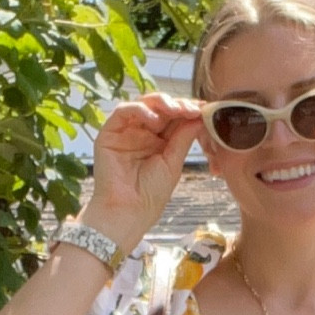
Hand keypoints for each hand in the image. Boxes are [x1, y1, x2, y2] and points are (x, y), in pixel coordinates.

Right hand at [87, 91, 201, 251]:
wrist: (128, 212)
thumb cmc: (150, 194)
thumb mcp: (173, 163)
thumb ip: (183, 138)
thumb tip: (199, 114)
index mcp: (159, 141)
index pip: (174, 118)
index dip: (188, 110)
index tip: (204, 108)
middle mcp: (142, 133)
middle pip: (160, 107)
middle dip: (177, 104)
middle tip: (191, 108)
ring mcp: (126, 131)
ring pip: (143, 104)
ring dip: (161, 103)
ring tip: (175, 111)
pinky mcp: (110, 132)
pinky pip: (123, 110)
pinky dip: (140, 109)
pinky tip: (154, 119)